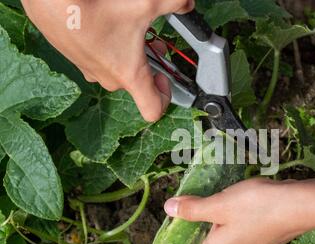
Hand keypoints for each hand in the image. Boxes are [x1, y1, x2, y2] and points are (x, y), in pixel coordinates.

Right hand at [21, 0, 194, 121]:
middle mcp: (108, 79)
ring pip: (116, 69)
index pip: (153, 110)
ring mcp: (89, 70)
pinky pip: (98, 59)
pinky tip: (107, 23)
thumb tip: (186, 4)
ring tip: (130, 28)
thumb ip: (175, 4)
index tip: (164, 77)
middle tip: (153, 43)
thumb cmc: (94, 7)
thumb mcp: (146, 4)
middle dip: (149, 64)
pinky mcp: (75, 58)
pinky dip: (108, 47)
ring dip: (128, 54)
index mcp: (128, 75)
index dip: (166, 98)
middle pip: (136, 83)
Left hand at [163, 178, 314, 243]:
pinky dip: (240, 230)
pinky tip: (243, 211)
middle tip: (196, 221)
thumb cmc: (257, 206)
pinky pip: (248, 241)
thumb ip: (193, 208)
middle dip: (202, 243)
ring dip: (222, 234)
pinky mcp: (270, 243)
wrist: (301, 205)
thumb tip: (169, 209)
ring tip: (220, 210)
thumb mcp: (220, 203)